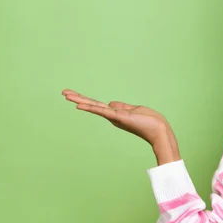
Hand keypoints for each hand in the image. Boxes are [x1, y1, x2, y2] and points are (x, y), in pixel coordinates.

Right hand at [61, 89, 180, 164]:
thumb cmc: (149, 121)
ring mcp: (114, 117)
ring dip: (79, 100)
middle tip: (63, 93)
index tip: (73, 95)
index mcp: (115, 113)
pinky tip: (79, 105)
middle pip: (92, 105)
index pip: (97, 105)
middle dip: (78, 98)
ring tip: (66, 95)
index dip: (85, 100)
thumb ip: (122, 107)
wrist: (159, 130)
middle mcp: (112, 116)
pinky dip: (90, 108)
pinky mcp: (118, 117)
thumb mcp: (134, 109)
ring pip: (94, 107)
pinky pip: (102, 111)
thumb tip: (111, 103)